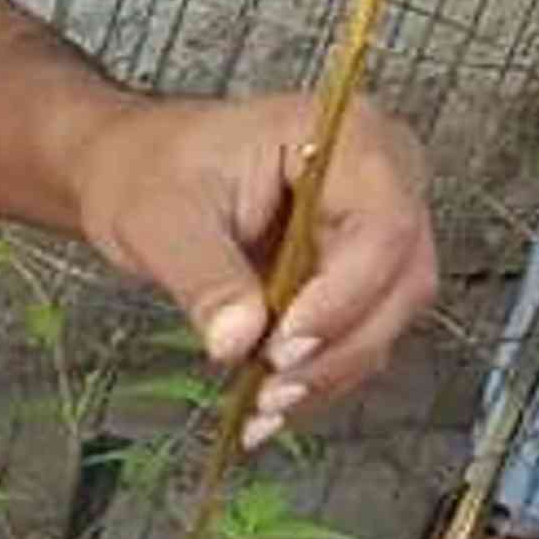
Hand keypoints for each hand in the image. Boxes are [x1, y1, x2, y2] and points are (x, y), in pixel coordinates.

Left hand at [65, 91, 439, 444]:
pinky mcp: (356, 275)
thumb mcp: (163, 218)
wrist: (137, 174)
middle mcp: (378, 179)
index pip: (383, 224)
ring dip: (330, 371)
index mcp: (343, 137)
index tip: (285, 341)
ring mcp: (373, 229)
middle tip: (272, 383)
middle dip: (339, 345)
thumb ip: (205, 277)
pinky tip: (271, 401)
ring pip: (387, 317)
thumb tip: (239, 337)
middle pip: (400, 278)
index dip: (344, 294)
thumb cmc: (153, 169)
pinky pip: (360, 335)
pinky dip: (320, 375)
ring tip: (264, 400)